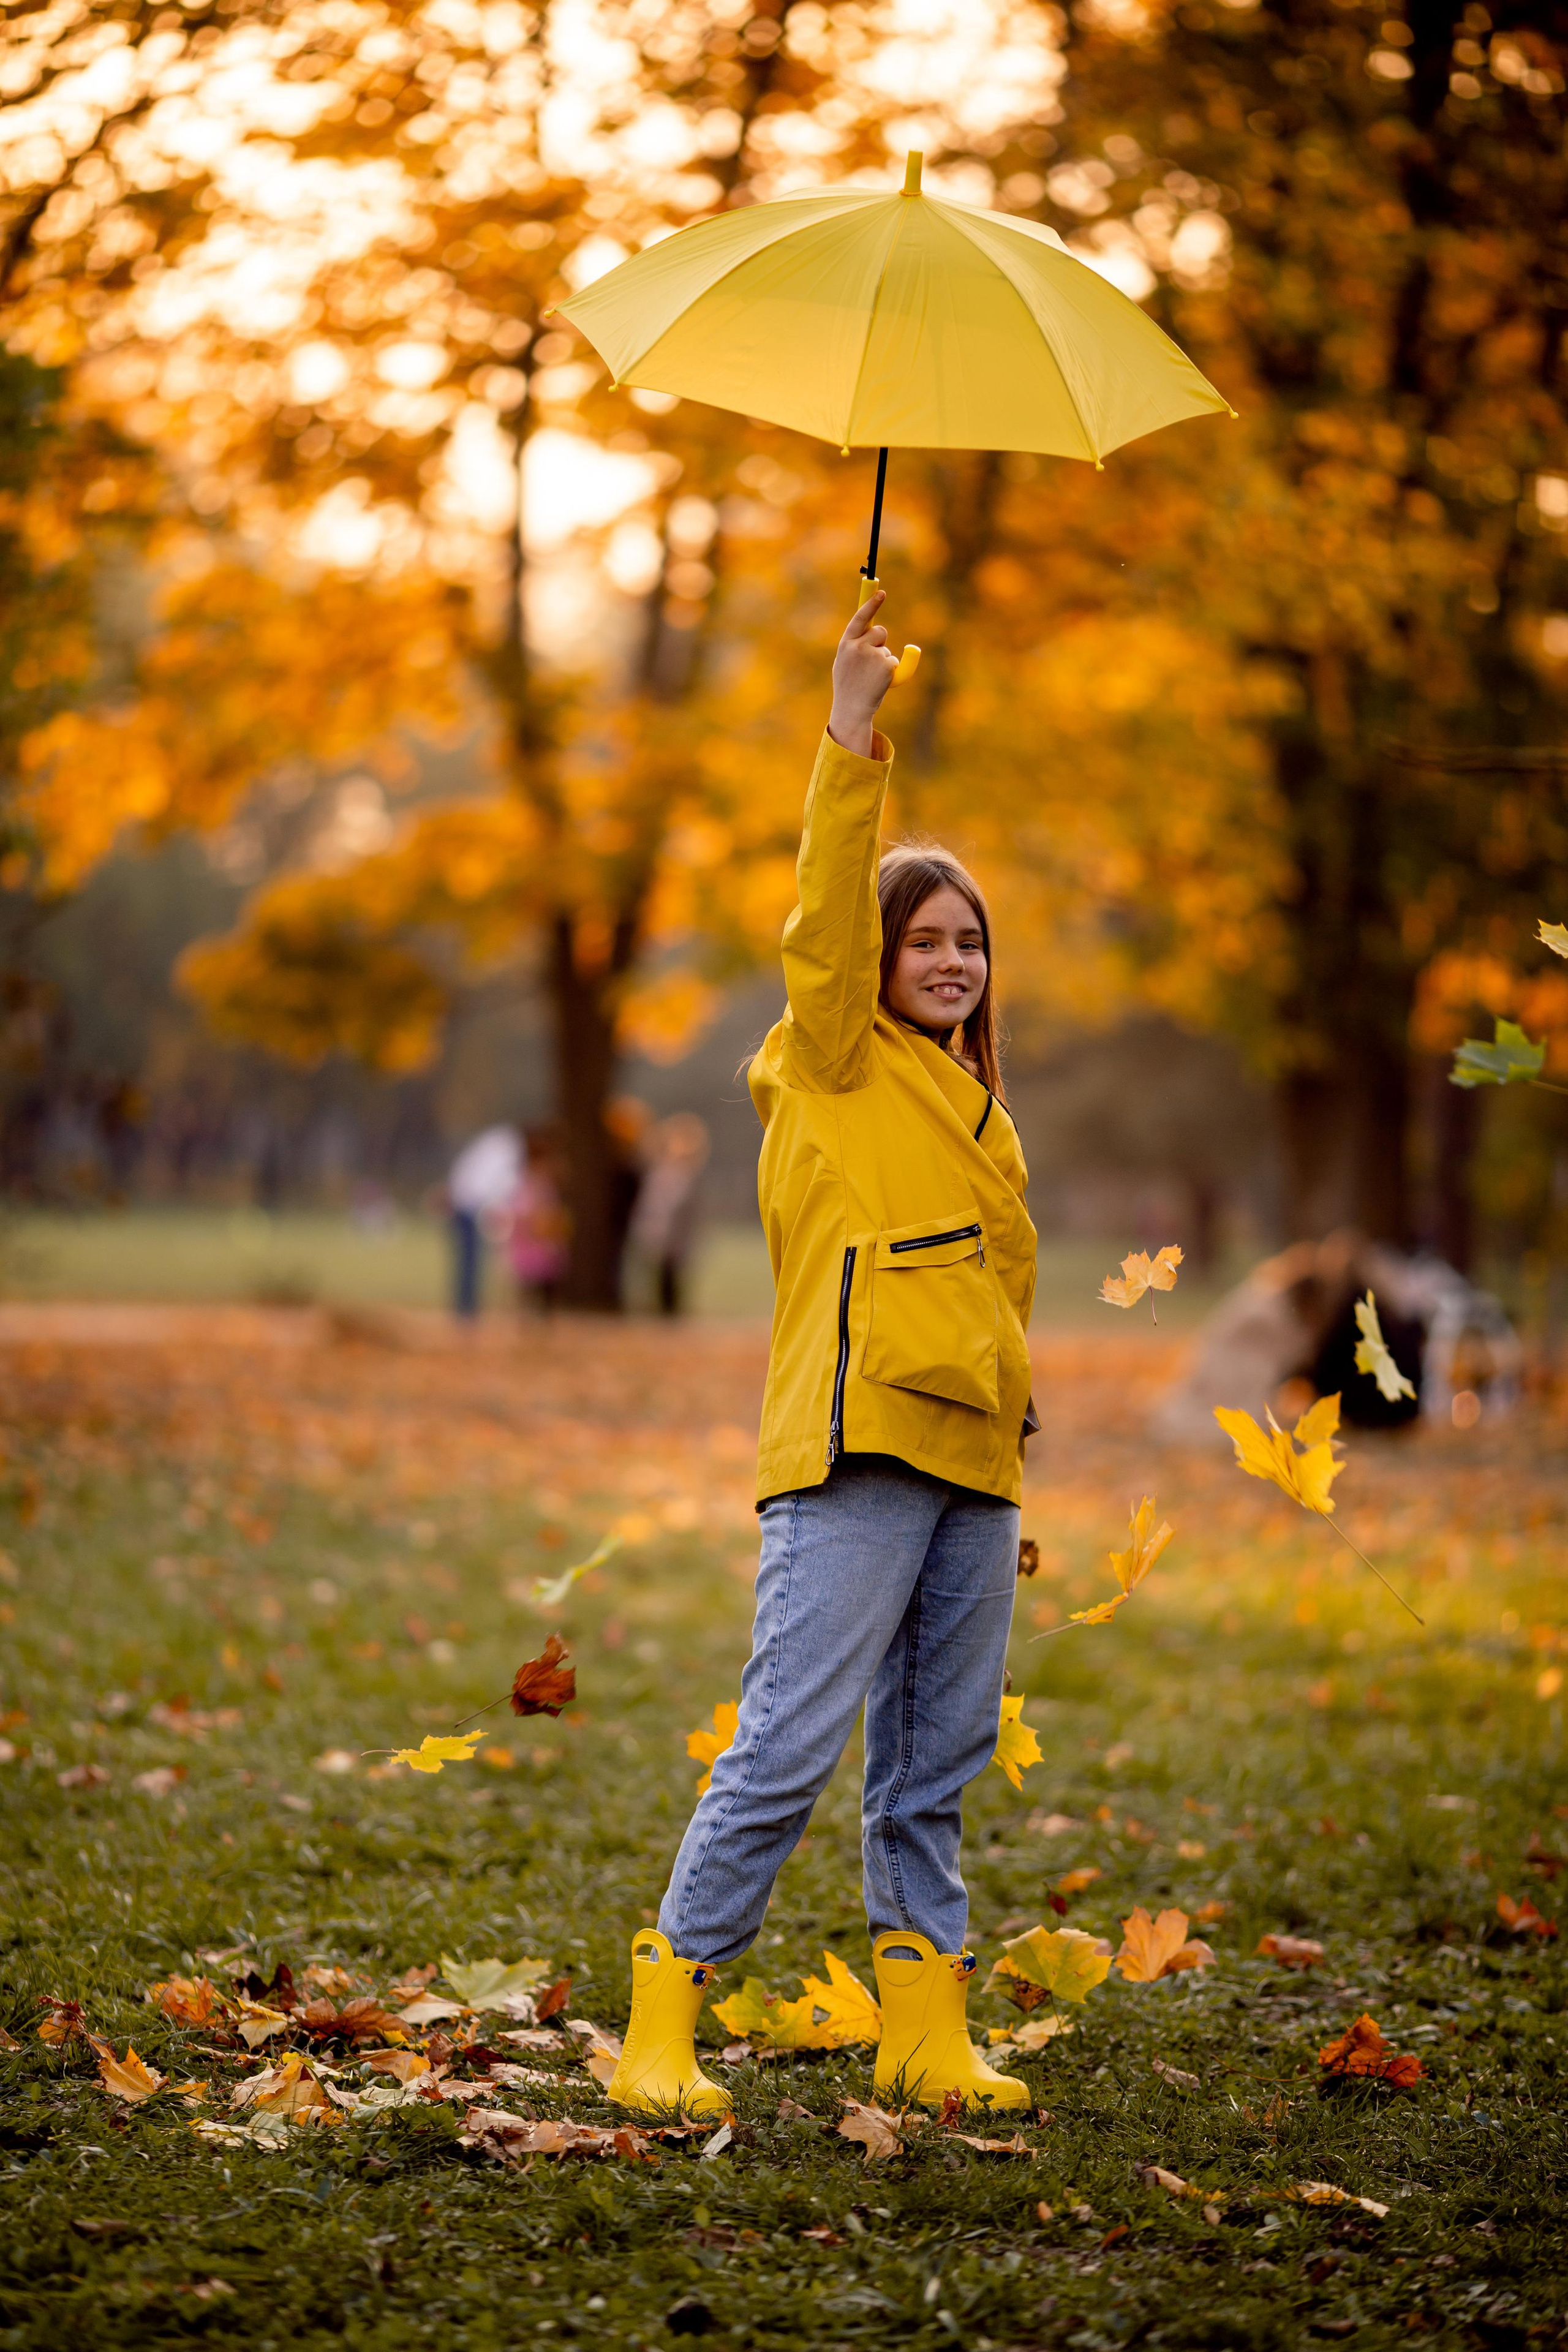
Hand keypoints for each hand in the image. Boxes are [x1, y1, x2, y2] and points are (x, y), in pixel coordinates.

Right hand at [827, 589, 898, 756]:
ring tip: (871, 678)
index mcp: (846, 644)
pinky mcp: (886, 666)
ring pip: (887, 649)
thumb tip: (871, 629)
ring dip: (884, 661)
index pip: (860, 618)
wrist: (852, 709)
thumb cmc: (848, 686)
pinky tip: (879, 683)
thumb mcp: (844, 662)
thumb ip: (854, 645)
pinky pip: (894, 662)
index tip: (882, 592)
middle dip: (880, 642)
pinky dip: (891, 672)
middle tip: (871, 662)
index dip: (871, 604)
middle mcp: (858, 646)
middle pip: (880, 632)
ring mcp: (873, 655)